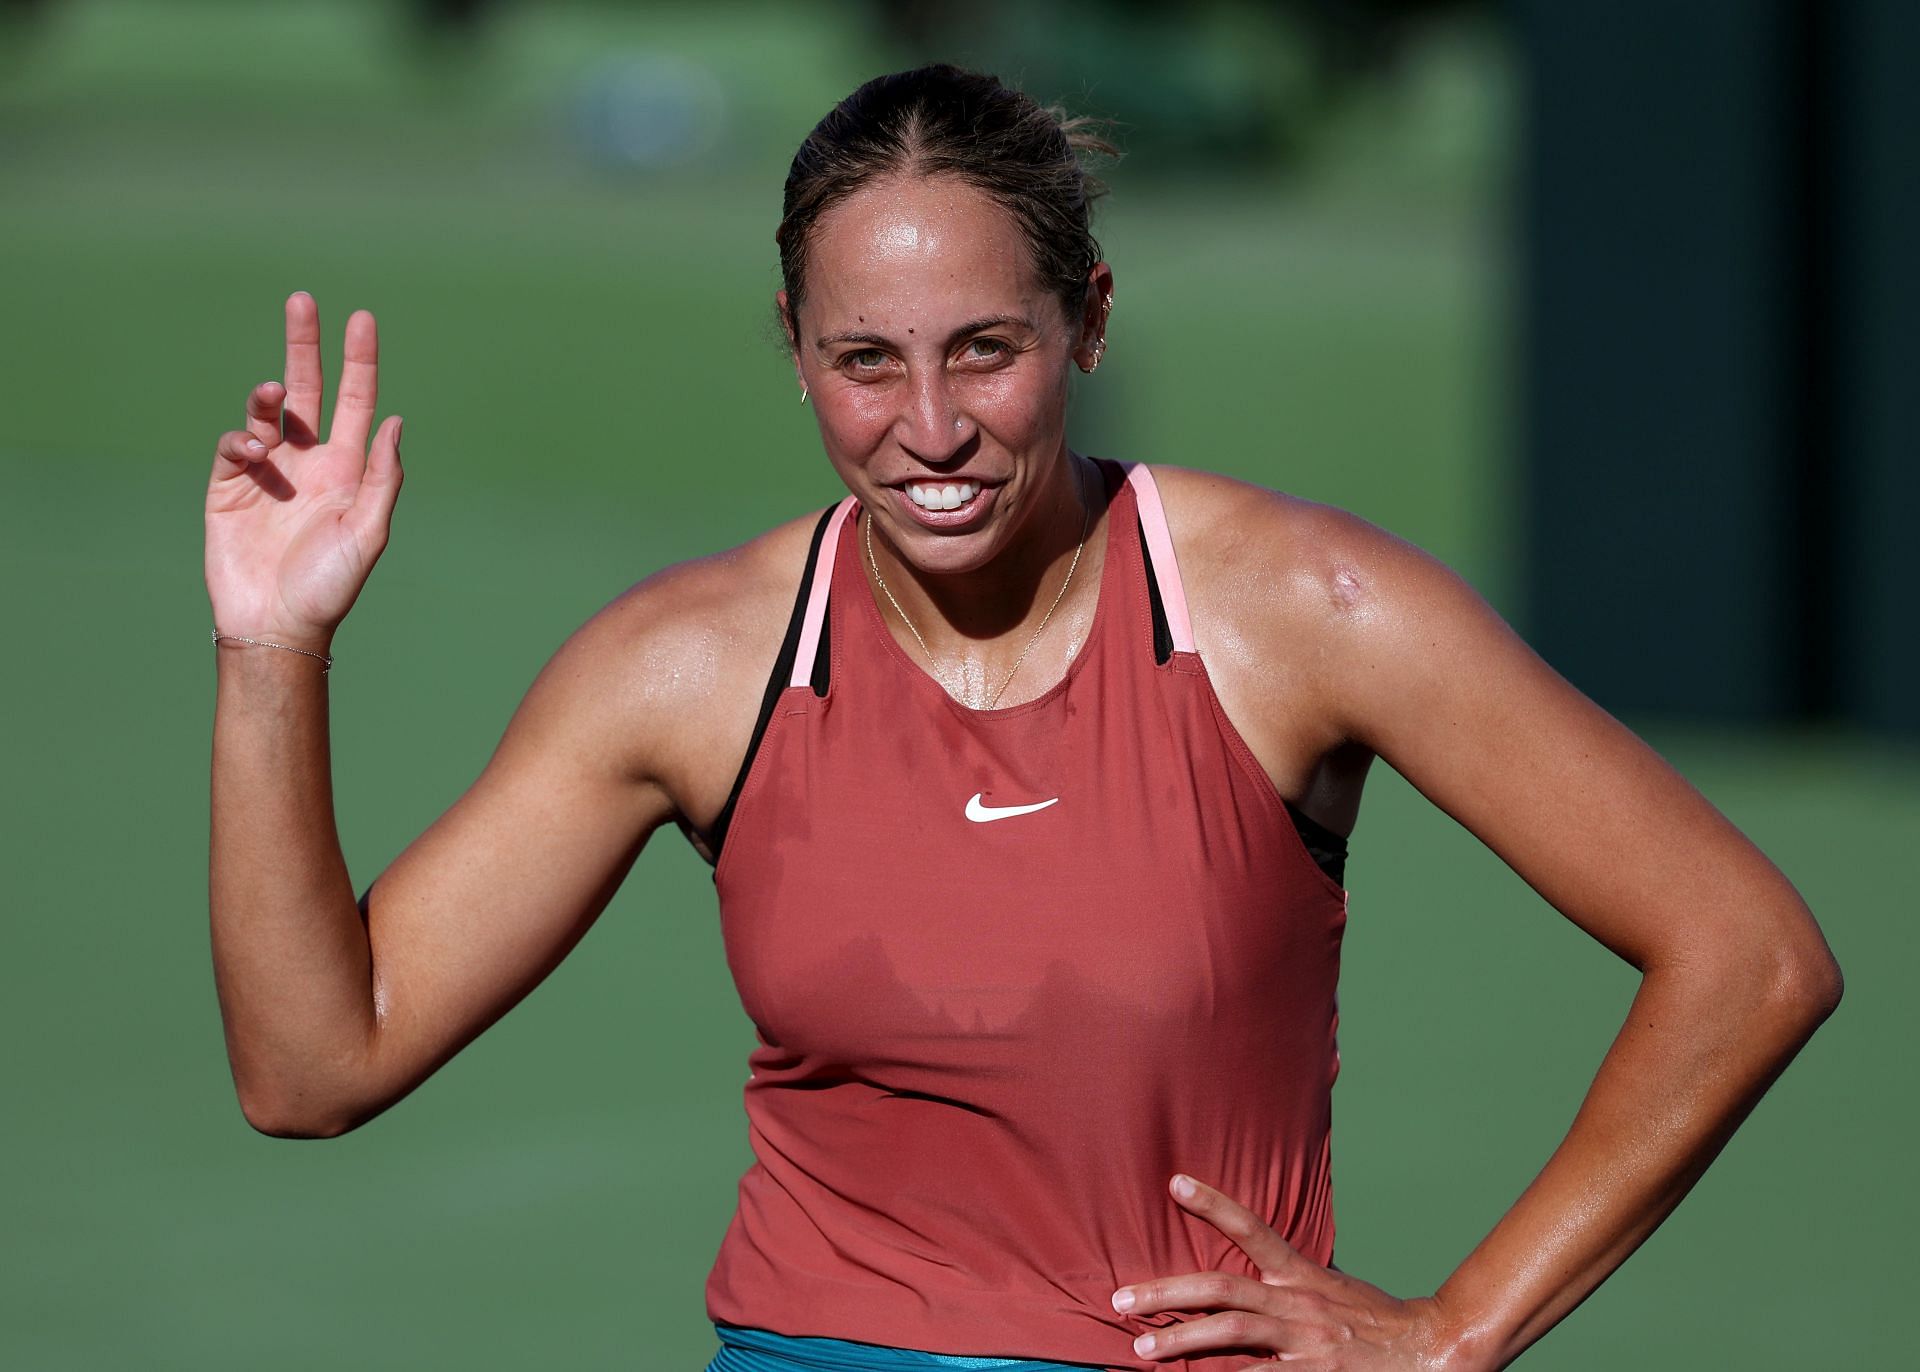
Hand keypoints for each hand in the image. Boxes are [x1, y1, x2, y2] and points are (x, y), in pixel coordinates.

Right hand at [204, 292, 403, 648]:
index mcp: (348, 469)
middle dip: (305, 346)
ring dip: (267, 396)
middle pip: (306, 390)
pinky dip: (240, 440)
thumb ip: (383, 478)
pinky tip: (253, 455)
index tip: (361, 319)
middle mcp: (308, 462)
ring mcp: (268, 472)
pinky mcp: (229, 487)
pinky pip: (233, 446)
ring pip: (266, 413)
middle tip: (303, 300)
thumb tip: (396, 421)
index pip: (356, 402)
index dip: (359, 361)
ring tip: (270, 394)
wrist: (278, 624)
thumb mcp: (368, 532)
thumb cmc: (330, 586)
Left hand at [1111, 1174, 1461, 1369]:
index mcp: (1301, 1275)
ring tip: (1139, 1349)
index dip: (1213, 1203)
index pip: (1252, 1228)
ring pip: (1231, 1335)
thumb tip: (1251, 1267)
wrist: (1431, 1349)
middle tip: (1121, 1297)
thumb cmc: (1375, 1320)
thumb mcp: (1332, 1286)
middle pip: (1221, 1289)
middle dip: (1166, 1292)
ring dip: (1180, 1341)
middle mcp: (1296, 1304)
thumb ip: (1290, 1279)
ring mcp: (1301, 1343)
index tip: (1175, 1182)